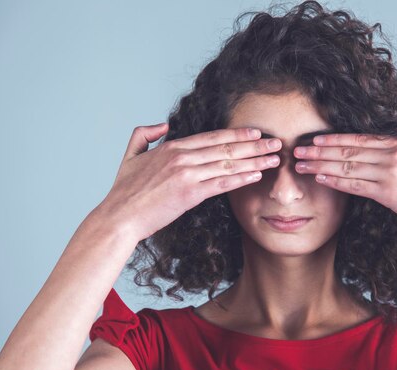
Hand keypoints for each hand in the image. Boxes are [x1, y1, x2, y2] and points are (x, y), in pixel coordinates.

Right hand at [96, 123, 282, 241]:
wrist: (120, 216)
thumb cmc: (124, 191)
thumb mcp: (130, 155)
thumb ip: (145, 135)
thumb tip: (163, 125)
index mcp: (172, 147)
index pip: (211, 137)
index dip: (236, 134)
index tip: (255, 133)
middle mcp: (182, 157)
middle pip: (226, 148)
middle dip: (255, 145)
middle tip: (276, 142)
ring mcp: (187, 174)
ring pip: (228, 164)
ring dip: (255, 161)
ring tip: (274, 159)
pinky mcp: (190, 194)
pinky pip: (221, 183)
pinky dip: (241, 178)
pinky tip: (256, 175)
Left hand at [292, 98, 396, 238]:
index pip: (361, 139)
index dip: (336, 139)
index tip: (316, 138)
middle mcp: (394, 155)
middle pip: (348, 151)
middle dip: (319, 150)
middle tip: (298, 149)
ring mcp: (390, 174)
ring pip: (347, 167)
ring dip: (320, 165)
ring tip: (300, 164)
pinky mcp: (387, 193)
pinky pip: (355, 185)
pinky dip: (335, 182)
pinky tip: (319, 179)